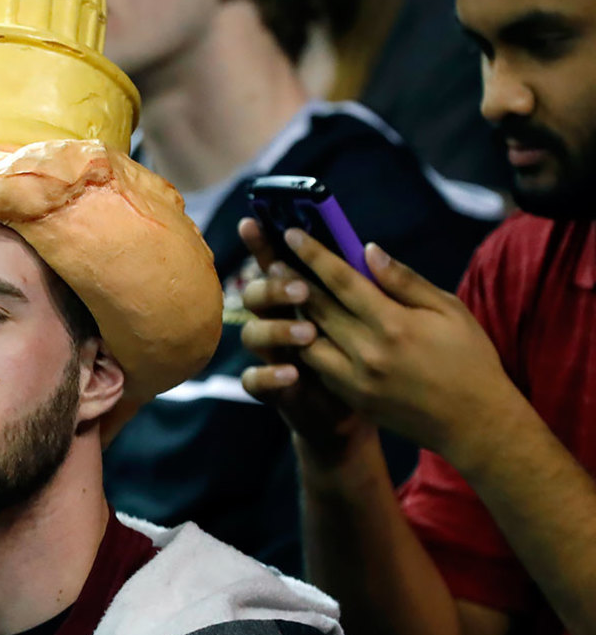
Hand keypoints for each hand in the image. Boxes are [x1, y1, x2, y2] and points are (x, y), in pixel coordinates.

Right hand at [237, 218, 369, 460]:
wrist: (363, 414)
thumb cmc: (377, 359)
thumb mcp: (383, 318)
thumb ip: (374, 285)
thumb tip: (368, 249)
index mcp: (302, 300)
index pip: (278, 264)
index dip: (264, 243)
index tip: (255, 220)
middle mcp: (280, 322)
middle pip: (257, 295)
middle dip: (274, 286)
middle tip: (303, 286)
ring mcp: (274, 356)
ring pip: (252, 334)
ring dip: (277, 329)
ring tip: (308, 332)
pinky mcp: (274, 390)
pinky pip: (254, 380)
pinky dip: (269, 375)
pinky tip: (293, 374)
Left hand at [247, 222, 515, 463]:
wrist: (473, 423)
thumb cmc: (469, 359)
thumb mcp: (449, 310)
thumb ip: (404, 281)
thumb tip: (368, 250)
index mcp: (394, 325)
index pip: (342, 281)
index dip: (314, 255)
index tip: (292, 234)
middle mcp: (368, 353)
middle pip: (317, 308)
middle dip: (292, 280)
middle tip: (273, 260)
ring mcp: (356, 380)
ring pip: (308, 340)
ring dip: (294, 315)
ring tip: (284, 294)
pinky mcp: (351, 398)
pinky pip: (318, 366)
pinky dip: (307, 345)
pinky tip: (302, 328)